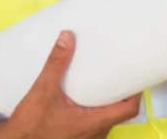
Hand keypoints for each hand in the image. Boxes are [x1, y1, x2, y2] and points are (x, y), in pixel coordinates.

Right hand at [0, 31, 141, 138]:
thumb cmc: (31, 125)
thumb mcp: (42, 91)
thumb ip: (56, 64)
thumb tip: (67, 37)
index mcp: (94, 123)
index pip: (129, 109)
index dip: (135, 92)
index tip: (134, 73)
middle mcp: (96, 134)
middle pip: (119, 113)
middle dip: (120, 93)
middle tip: (116, 70)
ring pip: (107, 119)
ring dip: (107, 102)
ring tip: (101, 80)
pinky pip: (95, 124)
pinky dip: (95, 110)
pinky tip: (84, 98)